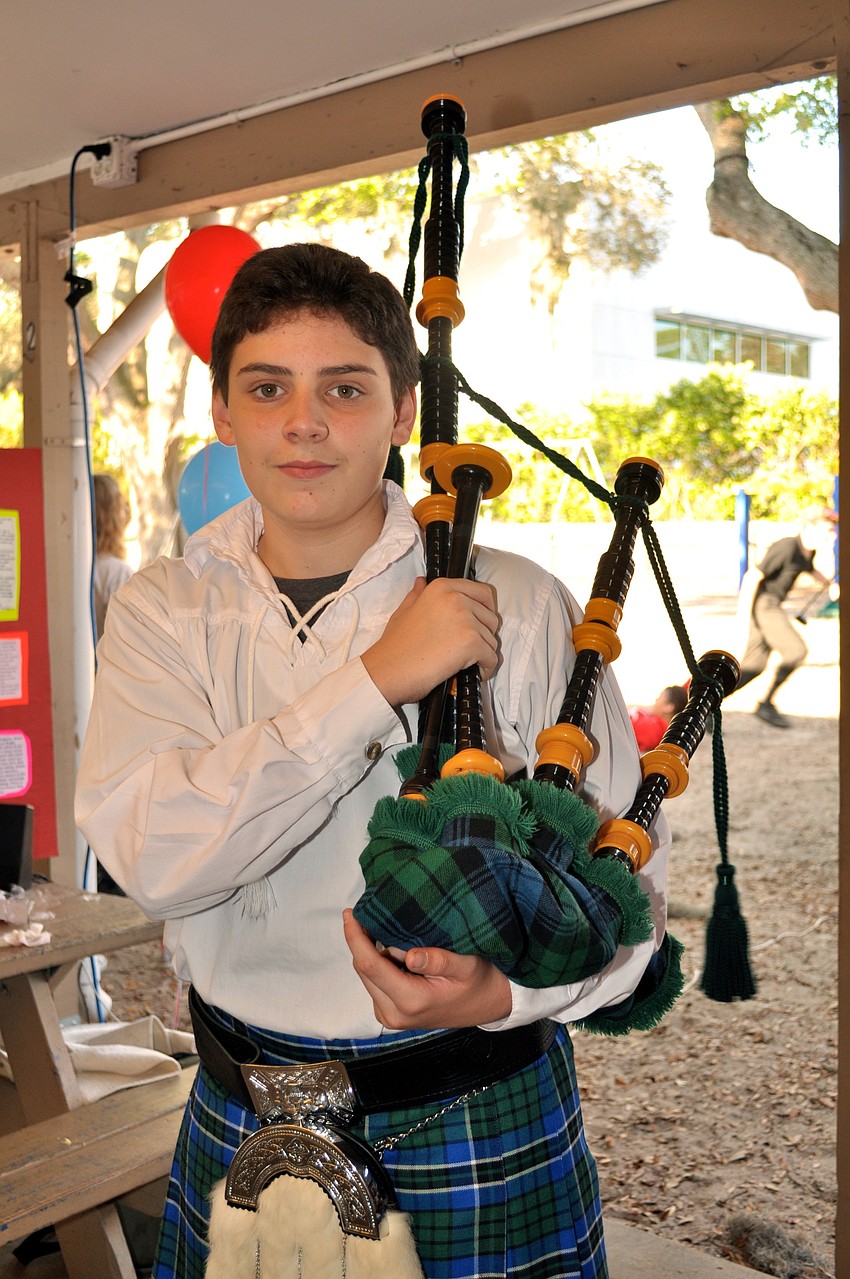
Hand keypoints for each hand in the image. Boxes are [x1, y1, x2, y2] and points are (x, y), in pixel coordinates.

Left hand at [342, 910, 511, 1029]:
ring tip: (392, 933)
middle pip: (363, 970)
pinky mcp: (390, 1014)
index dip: (355, 938)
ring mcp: (390, 1017)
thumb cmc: (479, 982)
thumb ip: (439, 961)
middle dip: (362, 941)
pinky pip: (374, 982)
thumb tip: (410, 956)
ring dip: (372, 952)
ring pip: (367, 975)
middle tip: (373, 914)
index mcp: (411, 1001)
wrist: (486, 1006)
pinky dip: (380, 963)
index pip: (370, 965)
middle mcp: (393, 1014)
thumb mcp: (467, 966)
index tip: (350, 913)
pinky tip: (396, 951)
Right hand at [361, 576, 498, 706]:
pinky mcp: (471, 642)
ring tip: (466, 664)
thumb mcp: (404, 611)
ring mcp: (465, 619)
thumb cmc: (395, 646)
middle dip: (484, 635)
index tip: (480, 625)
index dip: (486, 611)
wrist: (388, 670)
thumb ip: (417, 595)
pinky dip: (485, 669)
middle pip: (491, 617)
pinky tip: (473, 674)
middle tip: (469, 650)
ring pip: (492, 639)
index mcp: (442, 588)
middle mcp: (456, 598)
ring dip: (483, 654)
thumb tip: (421, 581)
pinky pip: (491, 657)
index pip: (483, 592)